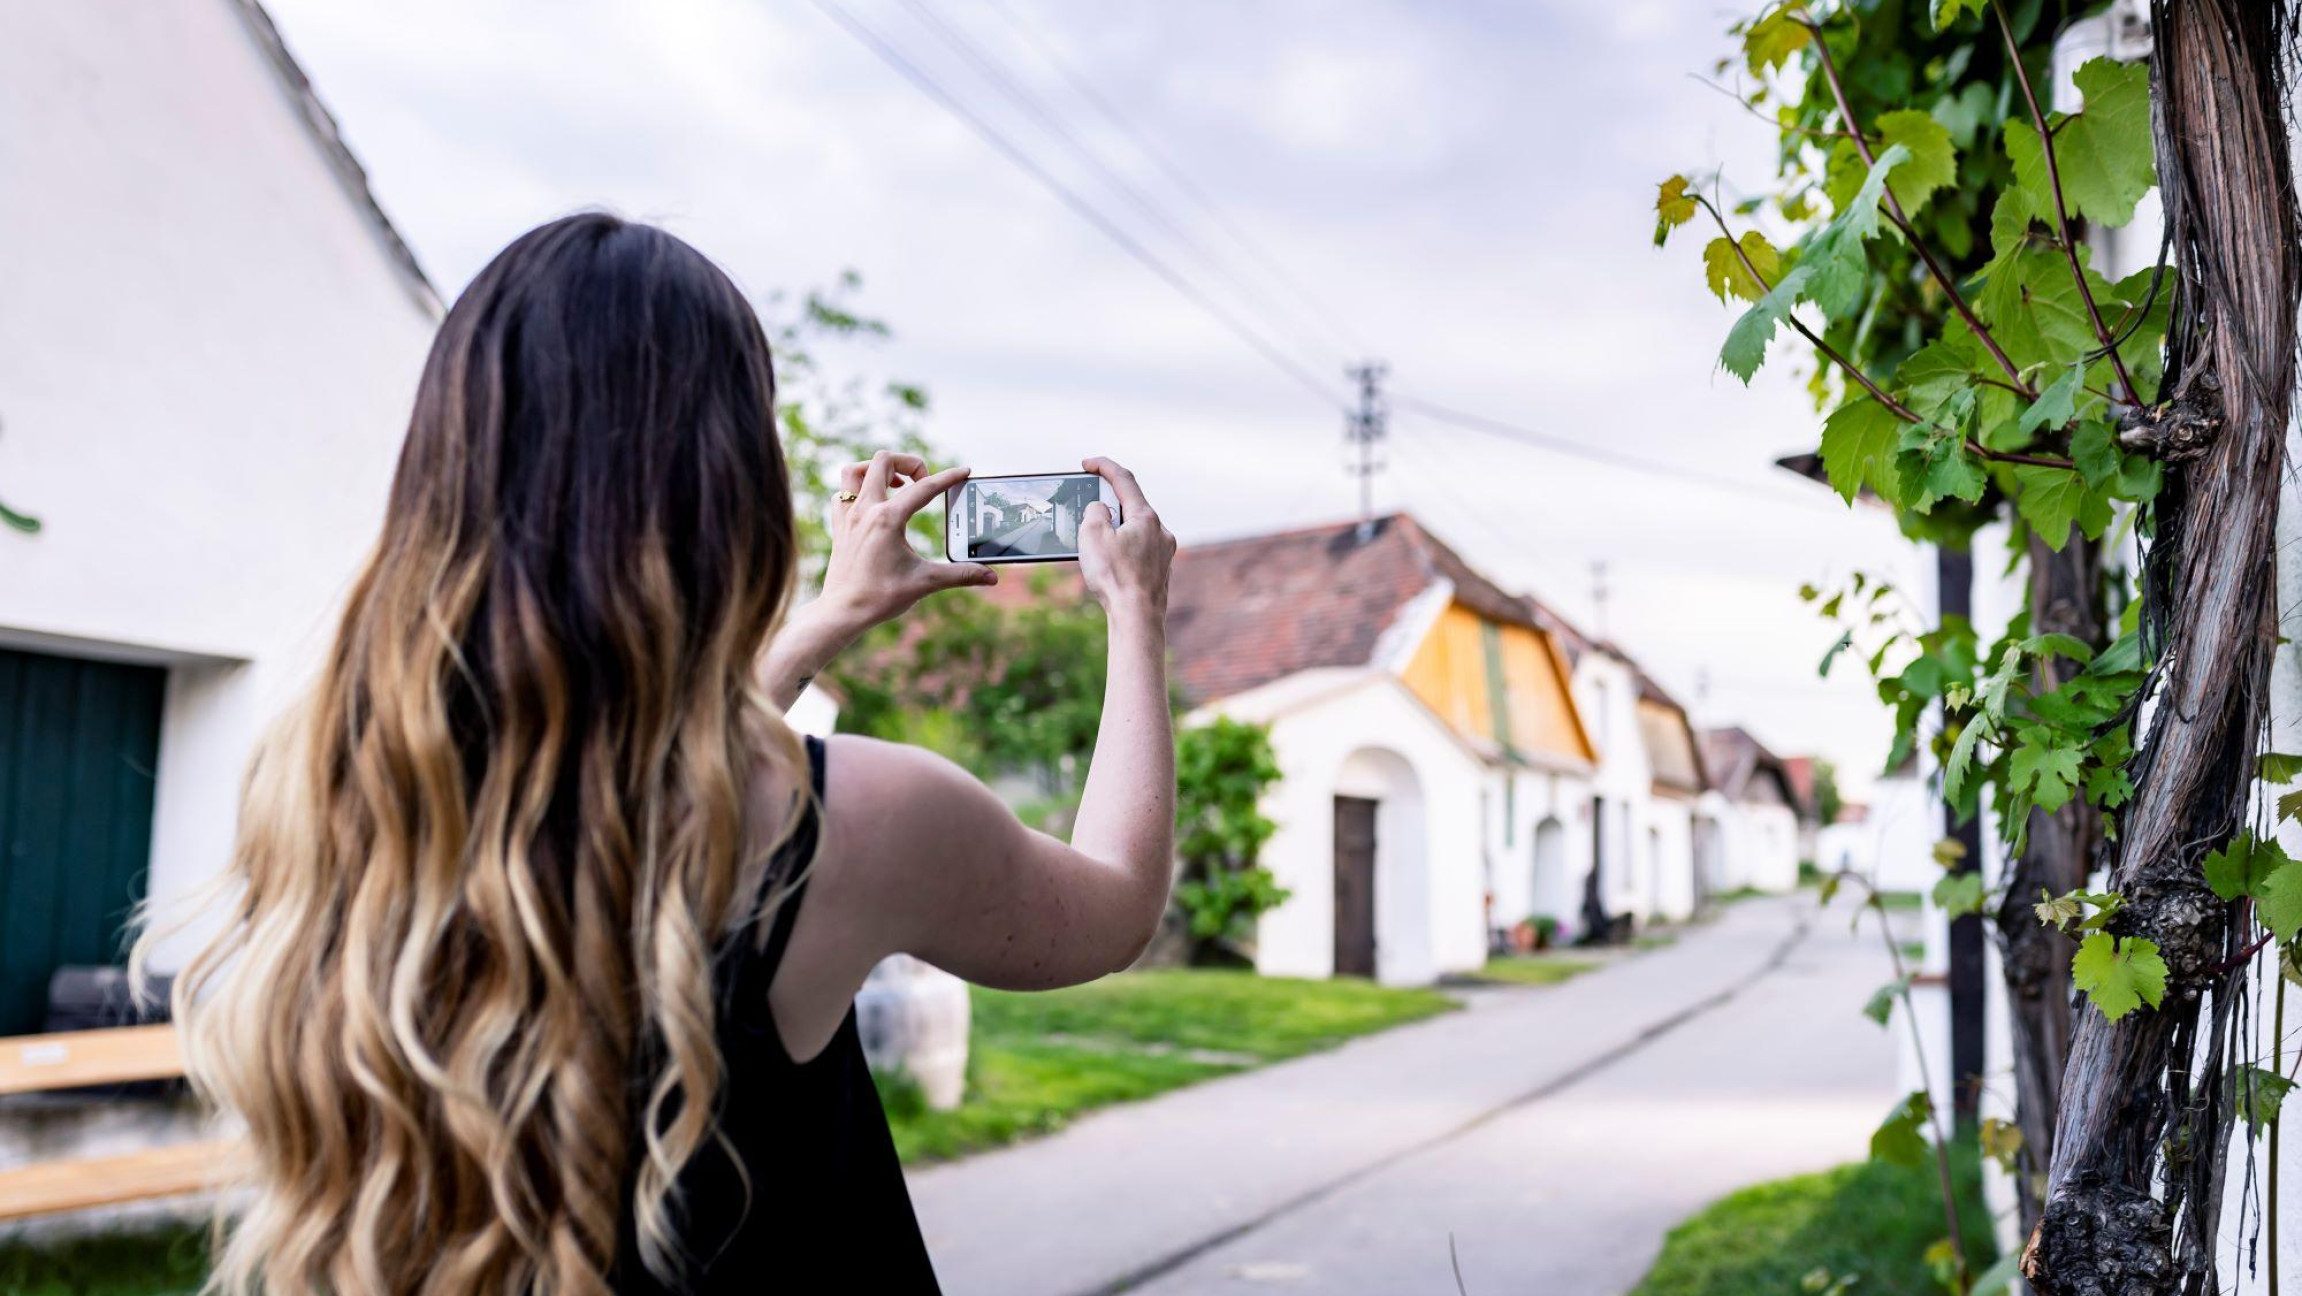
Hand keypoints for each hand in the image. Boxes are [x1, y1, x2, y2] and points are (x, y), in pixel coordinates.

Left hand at [817, 451, 995, 632]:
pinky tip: (872, 504)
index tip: (964, 471)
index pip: (924, 488)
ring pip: (856, 471)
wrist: (842, 613)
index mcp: (888, 518)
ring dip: (876, 470)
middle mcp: (865, 510)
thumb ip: (961, 575)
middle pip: (883, 461)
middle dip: (908, 463)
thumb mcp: (925, 582)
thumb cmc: (880, 597)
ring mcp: (848, 516)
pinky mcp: (839, 527)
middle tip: (923, 481)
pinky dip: (857, 490)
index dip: (949, 477)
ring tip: (895, 484)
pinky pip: (842, 494)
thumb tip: (991, 577)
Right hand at [1077, 457, 1174, 620]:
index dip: (1104, 466)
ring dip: (1115, 528)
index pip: (1124, 480)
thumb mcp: (1092, 536)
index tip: (1087, 463)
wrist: (1137, 619)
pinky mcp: (1160, 571)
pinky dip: (1122, 548)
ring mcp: (1163, 552)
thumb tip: (1101, 509)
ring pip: (1135, 530)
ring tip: (1094, 542)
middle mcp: (1160, 531)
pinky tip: (1109, 564)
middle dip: (1108, 501)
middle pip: (1131, 505)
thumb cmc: (1115, 578)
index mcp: (1145, 517)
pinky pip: (1138, 550)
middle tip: (1086, 505)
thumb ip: (1094, 512)